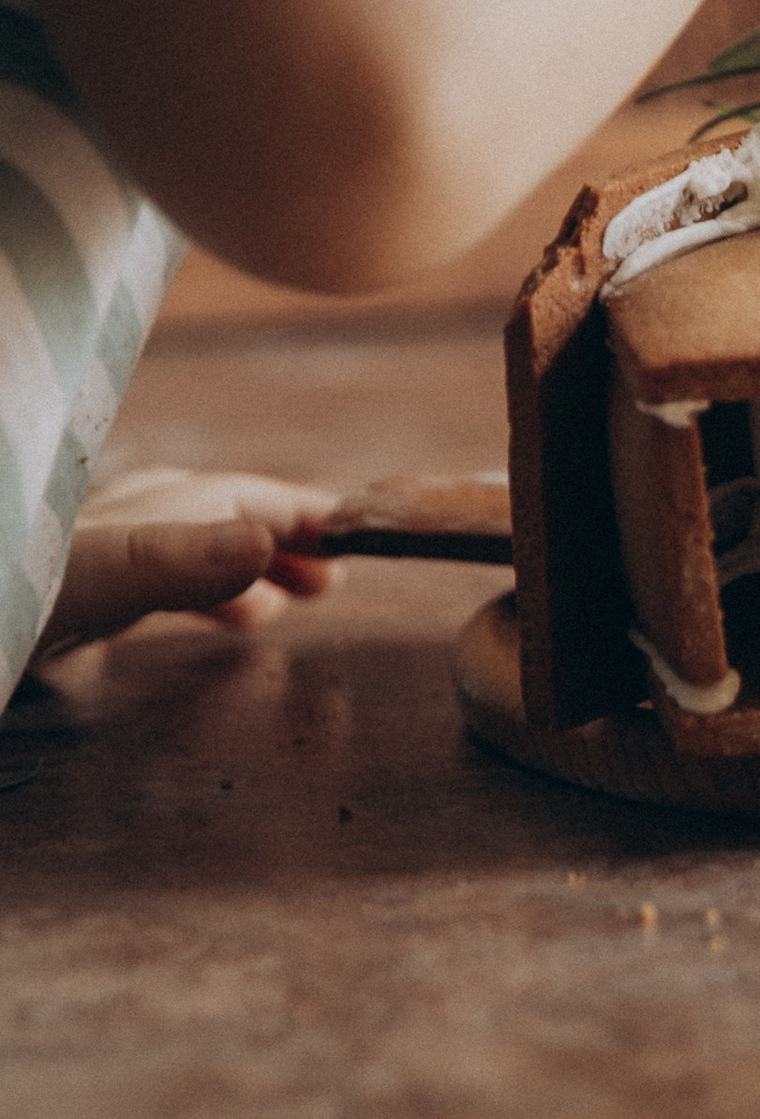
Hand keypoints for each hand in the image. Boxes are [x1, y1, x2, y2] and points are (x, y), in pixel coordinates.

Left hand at [35, 469, 339, 662]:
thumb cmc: (23, 589)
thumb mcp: (103, 573)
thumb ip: (178, 558)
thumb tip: (263, 541)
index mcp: (159, 505)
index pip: (256, 500)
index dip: (313, 517)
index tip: (366, 531)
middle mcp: (139, 519)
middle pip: (230, 519)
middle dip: (286, 544)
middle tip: (333, 580)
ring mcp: (107, 554)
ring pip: (195, 551)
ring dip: (245, 573)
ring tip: (281, 606)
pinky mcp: (78, 594)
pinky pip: (157, 585)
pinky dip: (194, 596)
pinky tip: (190, 618)